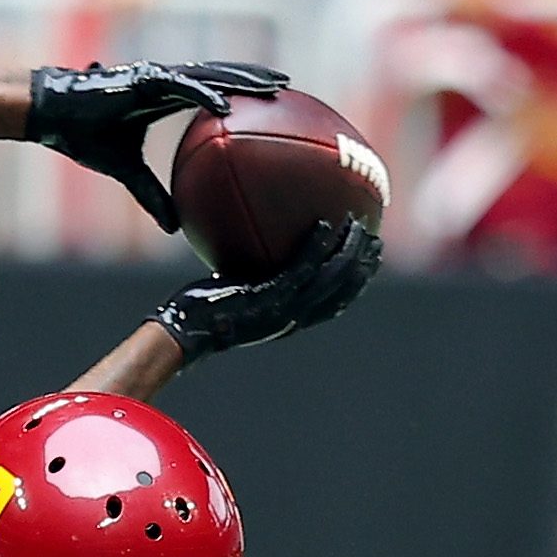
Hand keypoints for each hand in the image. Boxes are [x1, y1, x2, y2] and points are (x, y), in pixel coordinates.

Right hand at [28, 60, 287, 230]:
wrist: (51, 117)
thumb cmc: (82, 136)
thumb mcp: (124, 171)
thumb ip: (150, 194)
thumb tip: (174, 226)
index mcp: (164, 97)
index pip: (212, 89)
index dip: (241, 91)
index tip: (269, 99)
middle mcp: (166, 81)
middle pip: (220, 76)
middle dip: (254, 79)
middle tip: (287, 88)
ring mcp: (156, 77)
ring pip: (210, 75)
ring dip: (243, 81)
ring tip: (273, 88)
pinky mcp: (143, 80)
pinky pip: (181, 88)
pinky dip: (205, 96)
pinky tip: (228, 106)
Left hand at [155, 220, 382, 362]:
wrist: (180, 333)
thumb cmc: (199, 313)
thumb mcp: (234, 295)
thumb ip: (252, 278)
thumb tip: (251, 247)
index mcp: (288, 321)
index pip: (334, 304)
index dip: (357, 284)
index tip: (370, 261)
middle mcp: (290, 319)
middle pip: (342, 291)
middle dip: (363, 266)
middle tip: (376, 240)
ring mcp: (280, 309)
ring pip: (329, 278)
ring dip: (349, 251)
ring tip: (359, 226)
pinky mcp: (266, 299)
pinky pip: (298, 269)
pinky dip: (315, 247)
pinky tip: (322, 224)